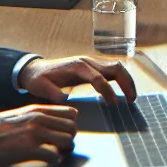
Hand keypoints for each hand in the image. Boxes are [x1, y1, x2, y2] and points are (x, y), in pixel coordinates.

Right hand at [0, 103, 78, 165]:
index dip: (70, 125)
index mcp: (38, 110)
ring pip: (68, 141)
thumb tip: (56, 127)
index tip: (62, 134)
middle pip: (72, 128)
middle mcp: (39, 119)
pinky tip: (48, 162)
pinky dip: (54, 161)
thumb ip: (39, 118)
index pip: (71, 113)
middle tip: (60, 147)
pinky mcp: (29, 149)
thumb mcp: (21, 115)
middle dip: (69, 140)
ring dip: (64, 151)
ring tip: (55, 154)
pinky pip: (55, 156)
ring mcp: (35, 133)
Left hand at [17, 55, 138, 103]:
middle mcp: (88, 61)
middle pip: (115, 67)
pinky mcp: (93, 67)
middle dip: (127, 83)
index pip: (99, 78)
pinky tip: (123, 91)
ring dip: (127, 80)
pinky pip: (112, 70)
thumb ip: (53, 94)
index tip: (113, 104)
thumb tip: (66, 101)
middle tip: (132, 100)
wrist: (34, 69)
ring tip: (131, 97)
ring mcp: (92, 62)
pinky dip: (122, 79)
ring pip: (117, 66)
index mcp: (77, 67)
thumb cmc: (38, 79)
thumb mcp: (41, 88)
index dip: (107, 91)